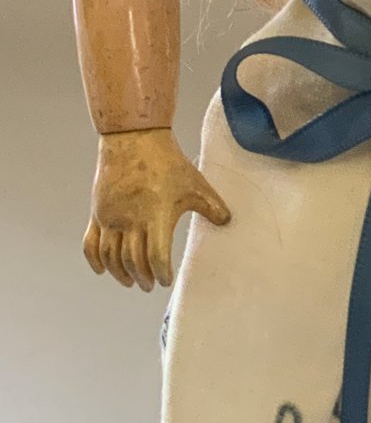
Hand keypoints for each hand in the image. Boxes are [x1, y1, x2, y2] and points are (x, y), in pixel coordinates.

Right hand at [83, 127, 230, 291]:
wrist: (133, 138)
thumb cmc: (166, 162)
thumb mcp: (195, 183)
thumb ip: (212, 205)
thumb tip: (228, 222)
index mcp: (156, 215)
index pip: (156, 257)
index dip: (161, 273)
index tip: (166, 280)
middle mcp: (130, 219)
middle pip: (133, 261)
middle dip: (143, 278)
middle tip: (150, 285)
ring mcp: (111, 217)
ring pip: (111, 257)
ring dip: (120, 274)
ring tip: (131, 281)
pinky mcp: (98, 212)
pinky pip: (90, 244)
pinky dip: (95, 261)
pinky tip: (103, 271)